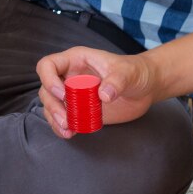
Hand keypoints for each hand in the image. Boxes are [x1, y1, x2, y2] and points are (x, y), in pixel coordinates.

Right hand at [36, 46, 159, 138]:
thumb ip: (117, 81)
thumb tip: (103, 95)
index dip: (49, 79)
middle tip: (66, 120)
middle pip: (46, 89)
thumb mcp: (128, 73)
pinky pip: (62, 118)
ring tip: (68, 130)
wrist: (146, 87)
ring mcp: (74, 94)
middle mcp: (70, 76)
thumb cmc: (136, 71)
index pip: (48, 65)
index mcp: (76, 60)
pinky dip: (62, 127)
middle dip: (52, 106)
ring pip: (51, 105)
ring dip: (54, 119)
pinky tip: (72, 133)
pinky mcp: (80, 110)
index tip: (62, 94)